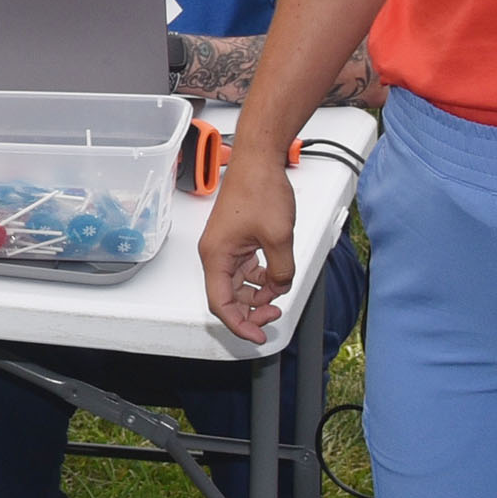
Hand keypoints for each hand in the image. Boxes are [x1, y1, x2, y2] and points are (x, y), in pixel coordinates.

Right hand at [198, 151, 297, 344]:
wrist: (259, 161)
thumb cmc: (259, 189)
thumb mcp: (279, 237)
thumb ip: (281, 271)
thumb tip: (280, 286)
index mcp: (216, 256)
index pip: (221, 303)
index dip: (239, 324)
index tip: (257, 336)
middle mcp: (215, 253)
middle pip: (228, 297)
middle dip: (251, 310)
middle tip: (273, 315)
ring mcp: (225, 247)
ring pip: (238, 284)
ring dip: (258, 293)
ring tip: (280, 292)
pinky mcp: (236, 240)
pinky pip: (245, 269)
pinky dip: (261, 278)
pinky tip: (276, 276)